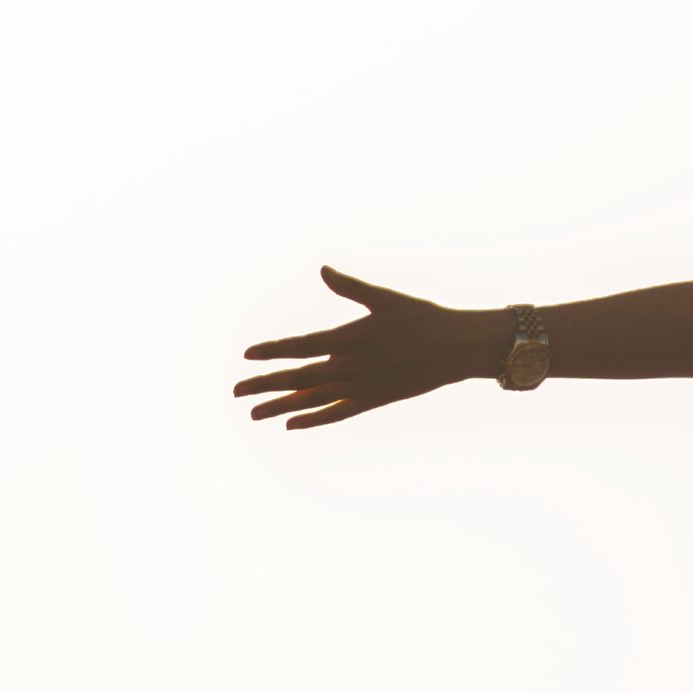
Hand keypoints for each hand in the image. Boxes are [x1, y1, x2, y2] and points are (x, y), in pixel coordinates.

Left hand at [235, 268, 485, 428]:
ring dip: (281, 406)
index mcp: (350, 338)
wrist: (456, 349)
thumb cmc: (422, 317)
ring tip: (253, 414)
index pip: (300, 347)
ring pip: (312, 400)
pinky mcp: (373, 400)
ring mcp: (360, 387)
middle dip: (265, 384)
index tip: (247, 355)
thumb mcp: (384, 298)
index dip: (272, 351)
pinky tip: (292, 423)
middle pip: (298, 378)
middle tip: (236, 391)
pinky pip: (337, 413)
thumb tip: (322, 270)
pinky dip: (314, 419)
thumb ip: (350, 287)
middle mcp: (350, 367)